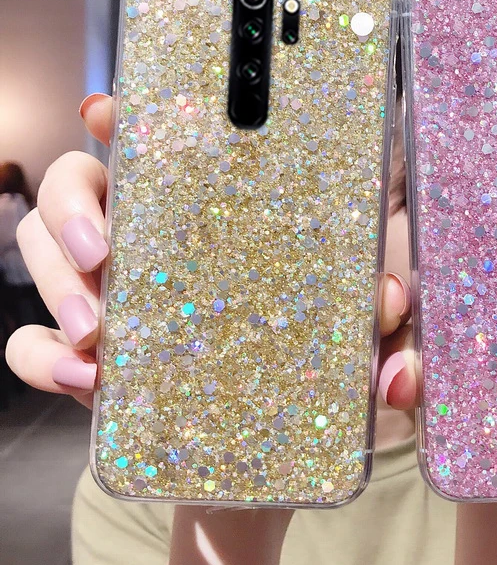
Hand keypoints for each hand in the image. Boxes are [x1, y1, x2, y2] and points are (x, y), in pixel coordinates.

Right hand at [5, 93, 412, 408]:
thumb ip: (379, 313)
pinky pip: (27, 346)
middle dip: (72, 209)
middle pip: (74, 183)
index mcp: (207, 216)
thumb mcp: (356, 331)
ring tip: (97, 333)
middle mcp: (147, 242)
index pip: (152, 149)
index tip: (104, 111)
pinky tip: (84, 382)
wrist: (271, 453)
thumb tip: (392, 297)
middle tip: (105, 254)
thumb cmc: (314, 370)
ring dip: (55, 284)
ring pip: (38, 251)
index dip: (119, 122)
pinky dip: (42, 359)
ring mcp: (109, 295)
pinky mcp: (85, 359)